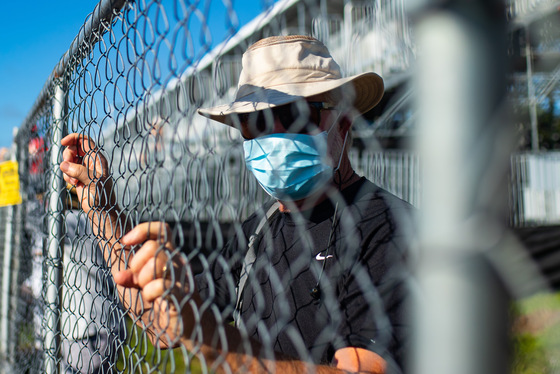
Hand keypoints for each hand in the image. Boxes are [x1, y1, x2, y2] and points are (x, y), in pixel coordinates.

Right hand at [60, 133, 115, 212]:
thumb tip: (64, 165)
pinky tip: (74, 184)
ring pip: (69, 159)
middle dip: (68, 155)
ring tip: (74, 180)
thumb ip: (80, 172)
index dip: (74, 138)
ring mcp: (83, 169)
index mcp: (97, 159)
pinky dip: (66, 176)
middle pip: (74, 148)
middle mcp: (91, 162)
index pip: (85, 141)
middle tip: (67, 166)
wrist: (101, 211)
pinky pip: (66, 170)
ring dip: (66, 168)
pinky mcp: (77, 177)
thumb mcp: (93, 182)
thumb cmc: (102, 196)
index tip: (63, 142)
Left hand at [114, 222, 200, 347]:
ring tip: (148, 294)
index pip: (162, 230)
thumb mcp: (141, 289)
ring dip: (143, 280)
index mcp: (170, 257)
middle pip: (153, 246)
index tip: (126, 242)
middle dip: (137, 263)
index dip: (143, 230)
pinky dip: (150, 293)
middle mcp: (178, 262)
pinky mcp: (182, 293)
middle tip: (138, 281)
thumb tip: (118, 276)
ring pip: (156, 262)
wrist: (189, 330)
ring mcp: (182, 276)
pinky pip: (160, 285)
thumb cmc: (165, 307)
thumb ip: (130, 279)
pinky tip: (156, 302)